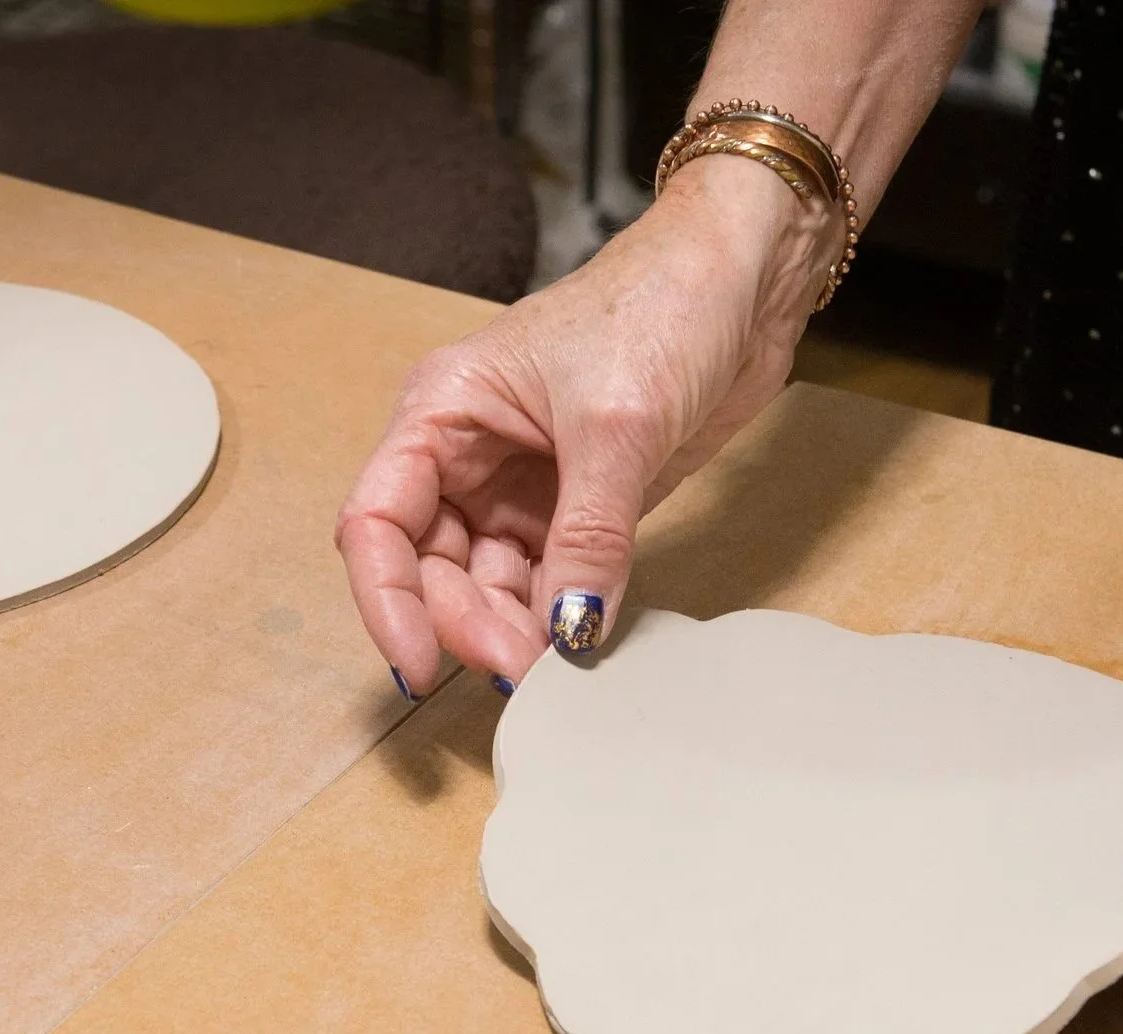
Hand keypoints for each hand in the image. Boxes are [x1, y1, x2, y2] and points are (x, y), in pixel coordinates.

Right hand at [335, 158, 833, 693]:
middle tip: (524, 668)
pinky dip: (560, 614)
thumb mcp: (618, 426)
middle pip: (430, 566)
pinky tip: (582, 639)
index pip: (377, 523)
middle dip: (466, 622)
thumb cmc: (663, 303)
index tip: (422, 668)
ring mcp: (522, 483)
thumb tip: (567, 632)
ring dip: (512, 628)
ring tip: (557, 663)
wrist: (745, 276)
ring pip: (487, 582)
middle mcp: (469, 451)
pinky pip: (550, 578)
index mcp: (443, 409)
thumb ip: (588, 536)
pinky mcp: (579, 504)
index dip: (388, 602)